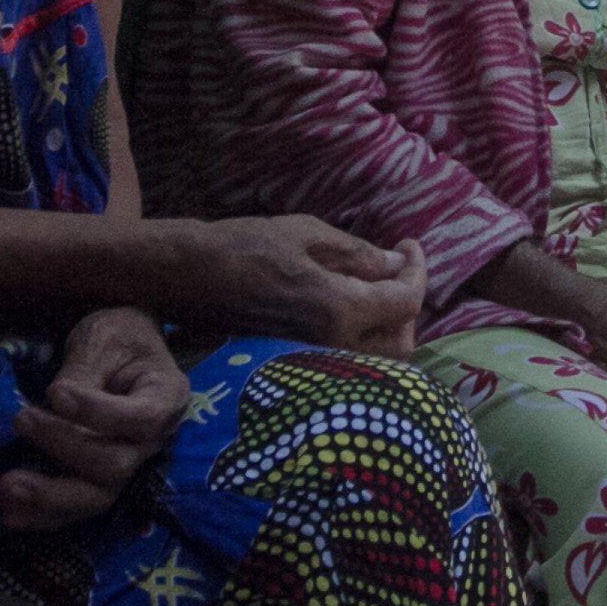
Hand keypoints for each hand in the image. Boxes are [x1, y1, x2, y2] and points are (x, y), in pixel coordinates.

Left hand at [0, 307, 185, 531]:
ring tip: (7, 485)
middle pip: (116, 466)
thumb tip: (57, 399)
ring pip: (96, 497)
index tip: (57, 393)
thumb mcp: (105, 337)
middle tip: (21, 419)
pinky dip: (41, 514)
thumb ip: (85, 369)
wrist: (121, 351)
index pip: (142, 418)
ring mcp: (128, 465)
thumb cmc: (119, 338)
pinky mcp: (99, 480)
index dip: (99, 414)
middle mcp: (153, 441)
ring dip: (49, 496)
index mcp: (166, 397)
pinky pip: (75, 508)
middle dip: (64, 447)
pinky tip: (8, 512)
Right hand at [203, 215, 428, 355]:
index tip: (410, 247)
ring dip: (387, 330)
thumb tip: (396, 265)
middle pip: (401, 343)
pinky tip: (350, 314)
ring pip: (377, 363)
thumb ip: (359, 254)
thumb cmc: (245, 247)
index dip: (418, 271)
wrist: (188, 280)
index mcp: (340, 309)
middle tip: (395, 271)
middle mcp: (333, 347)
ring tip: (375, 293)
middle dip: (407, 307)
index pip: (406, 301)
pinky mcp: (298, 371)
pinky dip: (362, 343)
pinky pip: (348, 365)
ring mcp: (315, 364)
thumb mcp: (307, 234)